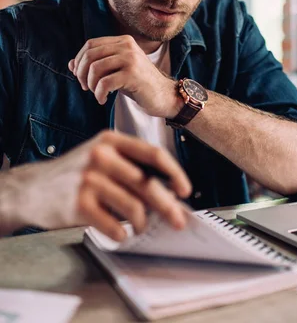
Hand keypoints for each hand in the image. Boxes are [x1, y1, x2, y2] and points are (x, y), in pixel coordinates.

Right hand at [7, 130, 191, 240]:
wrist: (33, 188)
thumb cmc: (76, 173)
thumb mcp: (101, 155)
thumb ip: (130, 166)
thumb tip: (169, 191)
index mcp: (111, 140)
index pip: (153, 154)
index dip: (174, 173)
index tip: (185, 190)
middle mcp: (100, 155)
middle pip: (147, 184)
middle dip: (168, 206)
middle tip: (178, 221)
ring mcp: (88, 179)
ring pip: (134, 207)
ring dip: (143, 223)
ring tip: (140, 227)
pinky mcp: (78, 204)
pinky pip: (114, 226)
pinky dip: (122, 234)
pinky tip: (120, 233)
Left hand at [68, 36, 180, 117]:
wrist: (164, 95)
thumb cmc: (138, 84)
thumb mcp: (115, 71)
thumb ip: (95, 65)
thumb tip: (70, 64)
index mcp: (122, 41)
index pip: (90, 45)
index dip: (79, 61)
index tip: (81, 77)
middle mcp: (127, 46)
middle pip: (90, 55)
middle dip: (81, 74)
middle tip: (85, 87)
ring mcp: (131, 59)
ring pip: (95, 68)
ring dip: (90, 84)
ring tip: (96, 94)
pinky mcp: (133, 74)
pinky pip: (105, 83)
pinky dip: (99, 94)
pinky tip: (103, 100)